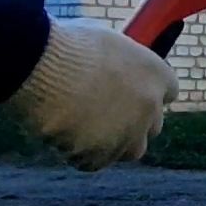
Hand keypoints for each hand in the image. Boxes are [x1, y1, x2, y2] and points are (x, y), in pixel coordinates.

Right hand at [4, 18, 179, 170]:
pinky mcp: (100, 153)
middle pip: (152, 126)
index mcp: (157, 74)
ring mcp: (127, 133)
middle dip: (132, 123)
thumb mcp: (104, 43)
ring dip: (112, 143)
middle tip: (103, 115)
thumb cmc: (65, 45)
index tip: (130, 95)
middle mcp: (150, 106)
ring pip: (129, 150)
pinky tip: (62, 136)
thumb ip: (120, 63)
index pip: (167, 92)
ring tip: (81, 128)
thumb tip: (114, 70)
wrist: (38, 63)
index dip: (146, 95)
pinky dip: (80, 154)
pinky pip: (95, 162)